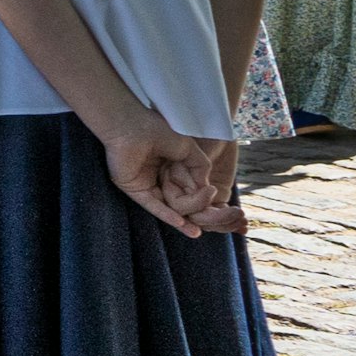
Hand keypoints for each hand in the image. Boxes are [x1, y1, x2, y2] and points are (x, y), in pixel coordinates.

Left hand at [102, 110, 244, 236]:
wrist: (132, 125)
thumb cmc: (158, 130)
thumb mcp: (188, 150)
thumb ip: (200, 168)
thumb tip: (210, 188)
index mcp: (171, 171)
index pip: (191, 191)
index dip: (205, 201)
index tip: (223, 208)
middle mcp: (159, 180)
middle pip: (181, 203)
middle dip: (197, 213)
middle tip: (215, 216)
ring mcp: (146, 186)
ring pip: (168, 208)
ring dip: (183, 221)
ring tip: (198, 231)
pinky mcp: (134, 189)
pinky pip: (152, 206)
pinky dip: (167, 215)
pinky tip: (181, 223)